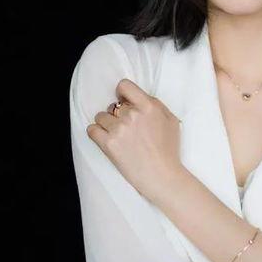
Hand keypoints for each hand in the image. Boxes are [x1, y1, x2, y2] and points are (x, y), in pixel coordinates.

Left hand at [86, 78, 183, 201]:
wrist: (162, 176)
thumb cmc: (168, 150)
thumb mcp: (171, 120)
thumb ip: (155, 105)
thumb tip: (138, 97)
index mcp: (148, 106)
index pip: (124, 85)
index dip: (122, 92)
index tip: (123, 100)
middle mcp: (132, 115)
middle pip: (113, 105)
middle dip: (117, 114)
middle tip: (126, 128)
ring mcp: (119, 129)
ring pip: (101, 116)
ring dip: (107, 124)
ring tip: (118, 136)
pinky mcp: (108, 144)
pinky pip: (91, 130)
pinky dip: (96, 133)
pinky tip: (105, 139)